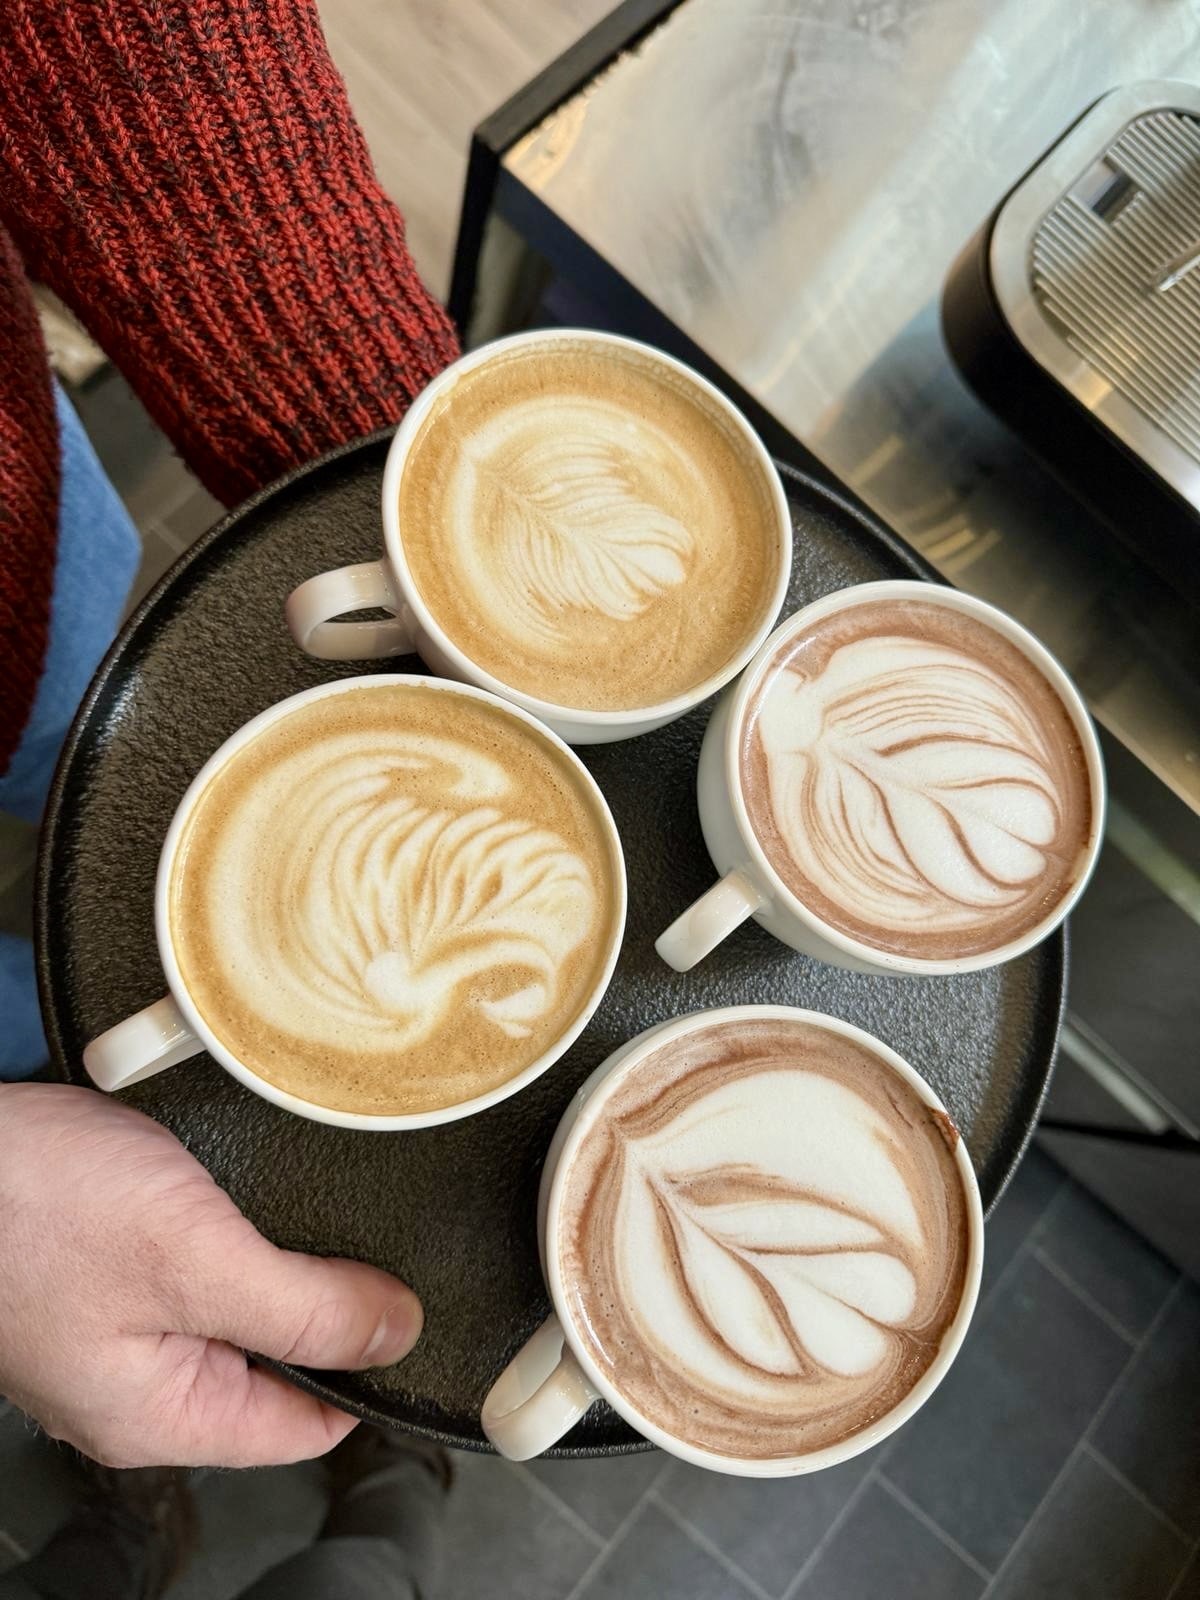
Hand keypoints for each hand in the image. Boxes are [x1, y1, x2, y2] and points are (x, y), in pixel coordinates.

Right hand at [0, 1084, 422, 1467]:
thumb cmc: (32, 1205)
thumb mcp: (194, 1256)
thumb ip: (303, 1307)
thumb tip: (397, 1335)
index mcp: (161, 1415)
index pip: (306, 1425)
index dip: (373, 1371)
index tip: (420, 1313)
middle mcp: (141, 1383)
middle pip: (277, 1363)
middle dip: (328, 1304)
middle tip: (370, 1234)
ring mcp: (119, 1325)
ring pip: (240, 1306)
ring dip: (279, 1256)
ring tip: (306, 1200)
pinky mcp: (105, 1267)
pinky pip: (197, 1263)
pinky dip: (231, 1227)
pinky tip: (245, 1184)